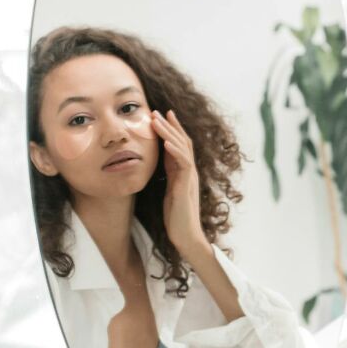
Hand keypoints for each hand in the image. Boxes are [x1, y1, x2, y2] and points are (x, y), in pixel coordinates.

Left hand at [151, 109, 208, 258]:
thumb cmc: (177, 217)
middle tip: (157, 111)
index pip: (180, 146)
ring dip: (169, 133)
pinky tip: (165, 142)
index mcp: (184, 172)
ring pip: (182, 149)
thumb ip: (169, 176)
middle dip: (170, 125)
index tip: (161, 115)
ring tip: (156, 120)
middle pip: (182, 142)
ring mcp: (190, 178)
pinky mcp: (186, 186)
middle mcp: (190, 172)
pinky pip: (183, 164)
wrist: (186, 236)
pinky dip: (174, 151)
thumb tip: (162, 163)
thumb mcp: (169, 191)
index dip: (172, 130)